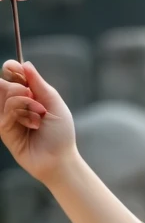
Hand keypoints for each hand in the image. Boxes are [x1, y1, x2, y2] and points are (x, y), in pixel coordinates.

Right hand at [0, 59, 77, 185]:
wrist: (58, 159)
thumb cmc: (60, 133)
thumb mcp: (54, 103)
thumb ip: (39, 83)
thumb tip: (26, 64)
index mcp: (30, 95)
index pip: (13, 75)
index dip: (11, 68)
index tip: (13, 67)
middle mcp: (17, 104)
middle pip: (3, 84)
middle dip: (17, 87)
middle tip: (30, 96)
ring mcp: (8, 117)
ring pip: (4, 96)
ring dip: (22, 102)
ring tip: (38, 115)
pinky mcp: (3, 130)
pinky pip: (4, 113)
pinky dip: (20, 114)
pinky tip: (32, 125)